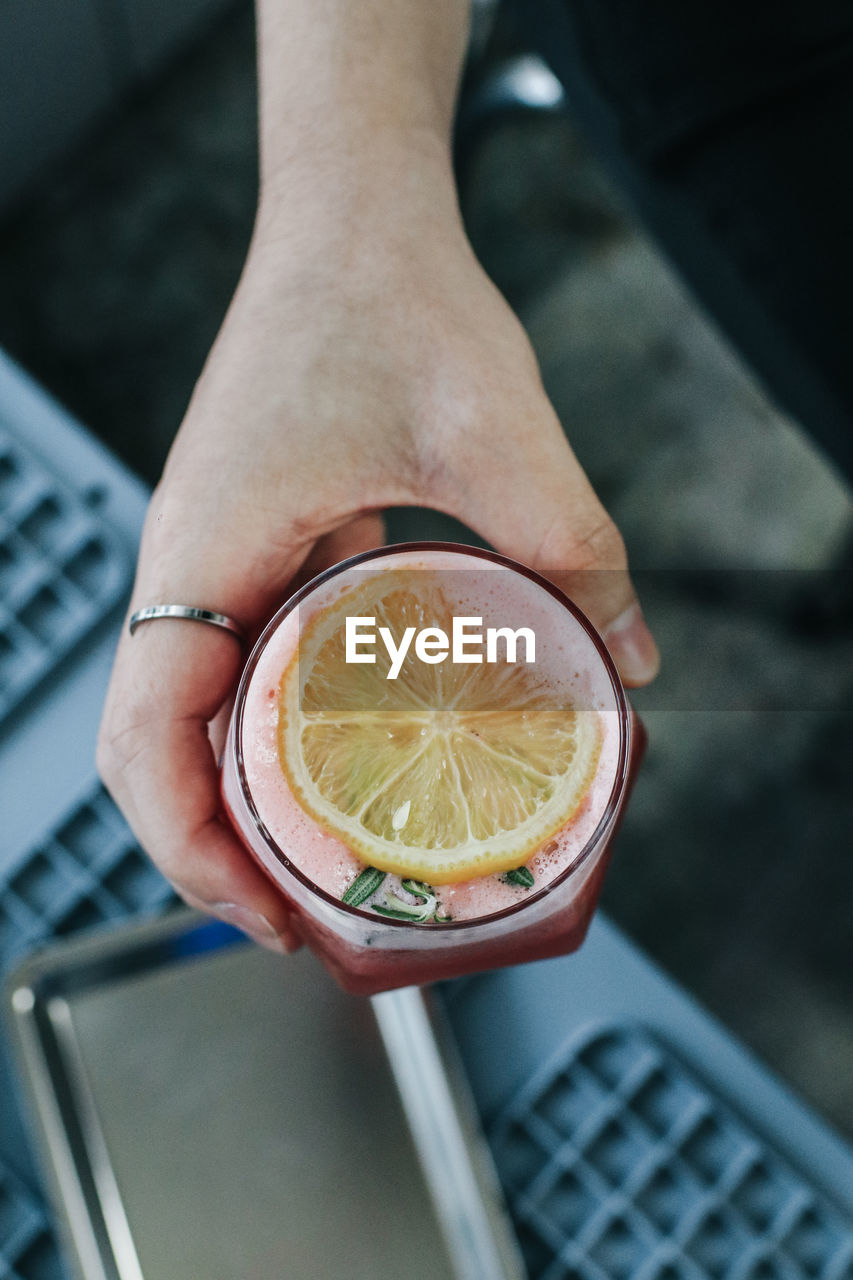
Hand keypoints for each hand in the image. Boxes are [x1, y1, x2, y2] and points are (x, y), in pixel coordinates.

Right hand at [98, 125, 657, 956]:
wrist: (353, 219)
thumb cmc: (393, 302)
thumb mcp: (498, 435)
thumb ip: (570, 551)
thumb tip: (632, 663)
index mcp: (209, 553)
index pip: (152, 738)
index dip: (194, 849)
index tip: (272, 913)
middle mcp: (188, 566)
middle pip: (150, 750)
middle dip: (208, 852)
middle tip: (304, 916)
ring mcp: (208, 556)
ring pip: (185, 713)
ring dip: (232, 799)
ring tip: (316, 861)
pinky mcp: (245, 544)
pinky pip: (231, 662)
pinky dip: (264, 732)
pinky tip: (339, 757)